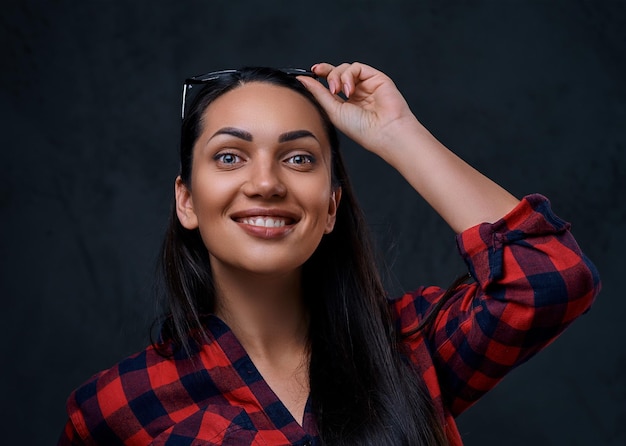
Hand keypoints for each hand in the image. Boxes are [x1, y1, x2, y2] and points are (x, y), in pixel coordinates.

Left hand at [297, 62, 418, 157]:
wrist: (384, 131)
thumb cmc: (362, 129)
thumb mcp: (333, 111)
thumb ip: (319, 94)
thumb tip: (303, 80)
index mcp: (346, 104)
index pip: (331, 85)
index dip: (320, 76)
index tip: (310, 73)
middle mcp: (357, 93)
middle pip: (337, 73)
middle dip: (326, 72)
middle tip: (318, 74)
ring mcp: (366, 85)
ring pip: (346, 69)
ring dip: (337, 76)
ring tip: (338, 91)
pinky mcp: (376, 78)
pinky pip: (357, 68)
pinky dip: (348, 75)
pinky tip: (349, 89)